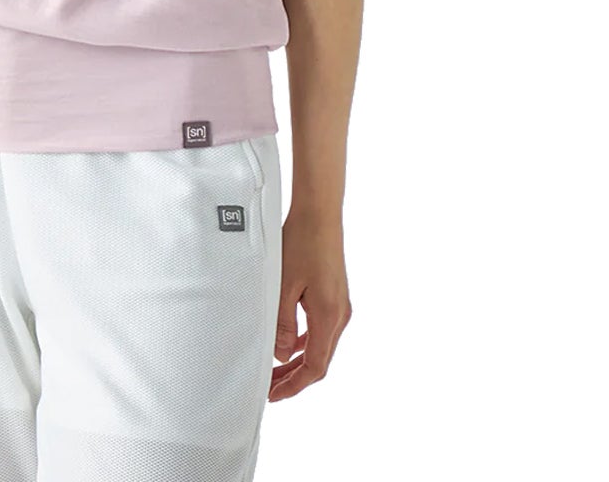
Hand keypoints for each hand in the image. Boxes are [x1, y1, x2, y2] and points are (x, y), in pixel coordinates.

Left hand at [269, 208, 351, 400]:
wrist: (320, 214)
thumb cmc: (301, 243)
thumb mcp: (284, 285)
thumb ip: (282, 323)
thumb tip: (280, 356)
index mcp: (329, 316)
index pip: (315, 366)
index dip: (294, 385)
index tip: (273, 395)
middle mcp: (339, 315)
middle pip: (318, 360)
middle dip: (294, 378)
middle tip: (269, 388)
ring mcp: (339, 306)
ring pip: (319, 345)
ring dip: (298, 361)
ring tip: (274, 370)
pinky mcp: (334, 296)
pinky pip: (320, 329)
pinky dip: (303, 342)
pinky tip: (287, 343)